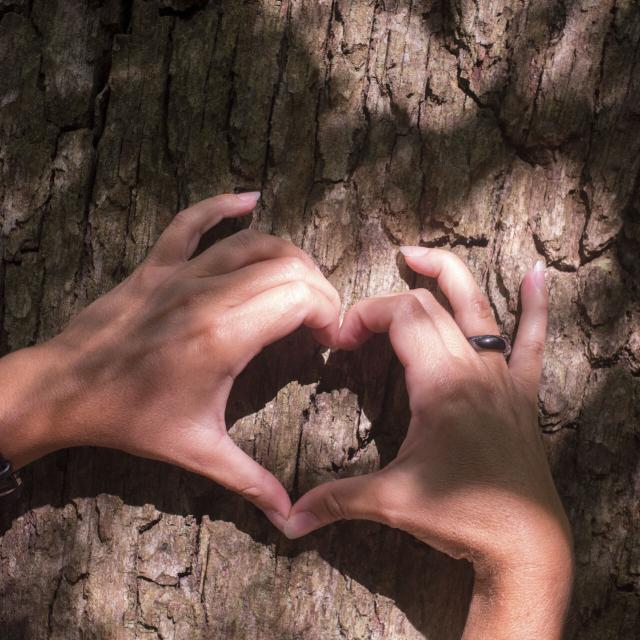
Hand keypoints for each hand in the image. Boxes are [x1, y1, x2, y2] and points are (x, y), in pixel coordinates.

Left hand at [0, 193, 340, 530]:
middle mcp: (209, 293)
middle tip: (319, 325)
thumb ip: (249, 481)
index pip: (302, 296)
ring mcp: (182, 273)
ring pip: (255, 241)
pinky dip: (222, 205)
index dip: (330, 313)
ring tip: (301, 287)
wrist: (66, 390)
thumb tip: (290, 519)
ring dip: (290, 258)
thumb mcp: (197, 450)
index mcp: (225, 334)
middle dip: (319, 290)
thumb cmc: (131, 419)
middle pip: (289, 265)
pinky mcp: (158, 265)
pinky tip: (248, 198)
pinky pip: (192, 221)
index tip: (329, 343)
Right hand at [284, 247, 572, 638]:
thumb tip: (289, 520)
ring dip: (447, 275)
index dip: (364, 314)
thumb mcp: (392, 501)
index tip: (339, 340)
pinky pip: (532, 341)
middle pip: (427, 306)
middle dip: (384, 304)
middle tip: (355, 326)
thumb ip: (336, 500)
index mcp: (442, 383)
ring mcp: (501, 377)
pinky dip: (536, 306)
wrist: (524, 545)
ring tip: (416, 254)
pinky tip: (539, 276)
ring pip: (477, 307)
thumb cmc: (461, 518)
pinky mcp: (520, 393)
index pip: (401, 316)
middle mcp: (474, 368)